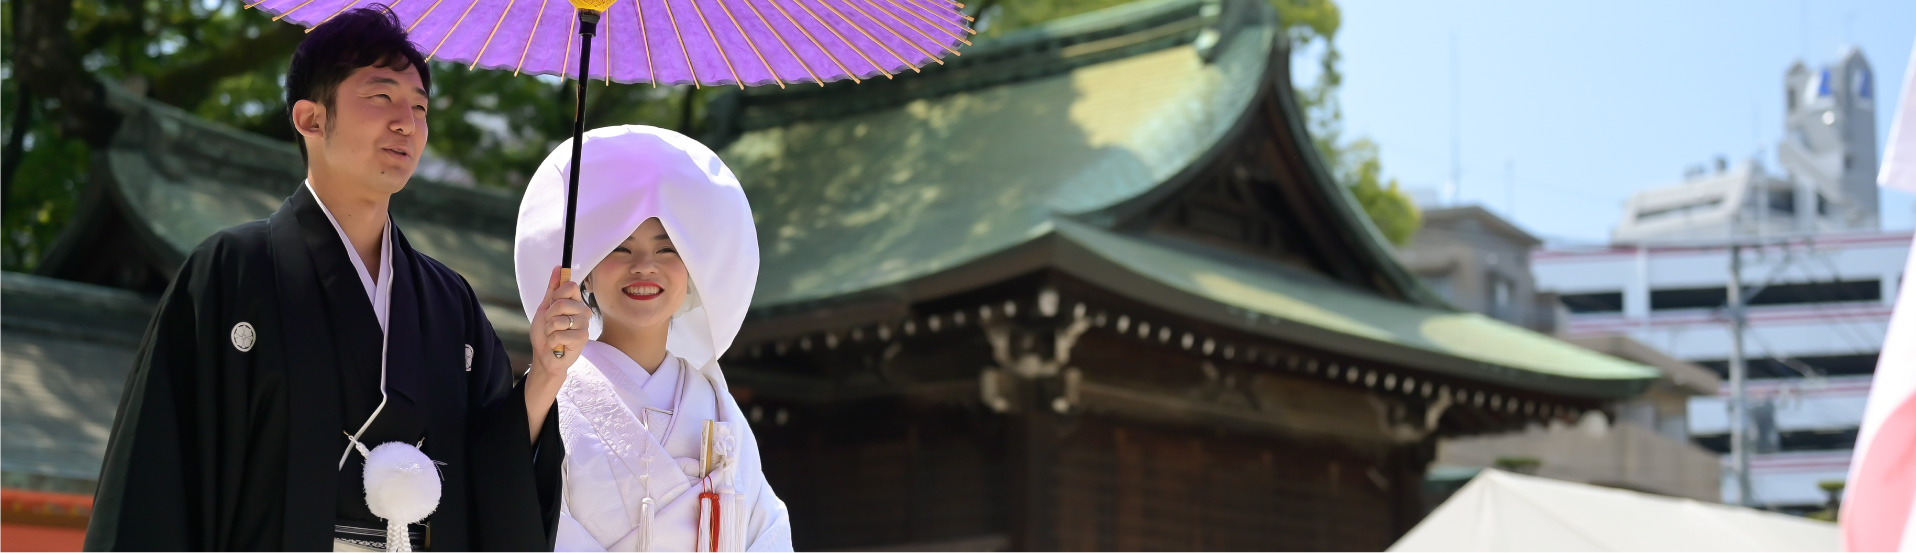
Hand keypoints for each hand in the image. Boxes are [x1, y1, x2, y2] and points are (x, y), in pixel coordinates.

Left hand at [526, 266, 586, 441]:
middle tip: (551, 325)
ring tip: (554, 336)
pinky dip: (552, 340)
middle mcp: (583, 311)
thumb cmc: (545, 333)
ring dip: (549, 330)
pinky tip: (557, 345)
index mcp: (575, 302)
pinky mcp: (582, 339)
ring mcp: (584, 325)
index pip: (570, 286)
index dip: (556, 296)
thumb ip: (553, 288)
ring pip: (560, 319)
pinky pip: (561, 333)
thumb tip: (558, 267)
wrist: (544, 355)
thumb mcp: (545, 308)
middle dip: (549, 316)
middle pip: (562, 302)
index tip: (552, 306)